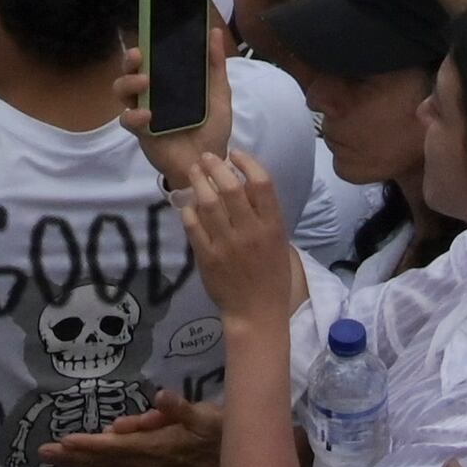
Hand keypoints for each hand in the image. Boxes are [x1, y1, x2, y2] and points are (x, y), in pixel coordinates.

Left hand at [45, 388, 224, 466]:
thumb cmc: (226, 438)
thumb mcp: (210, 417)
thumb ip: (183, 409)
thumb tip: (161, 397)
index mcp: (159, 448)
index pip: (117, 446)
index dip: (91, 444)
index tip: (65, 441)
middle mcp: (151, 465)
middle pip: (106, 460)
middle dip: (75, 457)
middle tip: (43, 454)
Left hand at [175, 146, 294, 328]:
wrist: (257, 312)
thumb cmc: (271, 276)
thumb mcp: (279, 243)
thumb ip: (264, 216)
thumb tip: (246, 184)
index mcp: (273, 227)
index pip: (262, 184)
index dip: (248, 163)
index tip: (236, 154)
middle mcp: (250, 232)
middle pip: (231, 187)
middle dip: (216, 166)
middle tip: (206, 158)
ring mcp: (227, 244)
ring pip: (208, 203)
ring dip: (198, 182)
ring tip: (193, 171)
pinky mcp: (207, 256)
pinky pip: (193, 225)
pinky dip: (188, 209)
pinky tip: (187, 202)